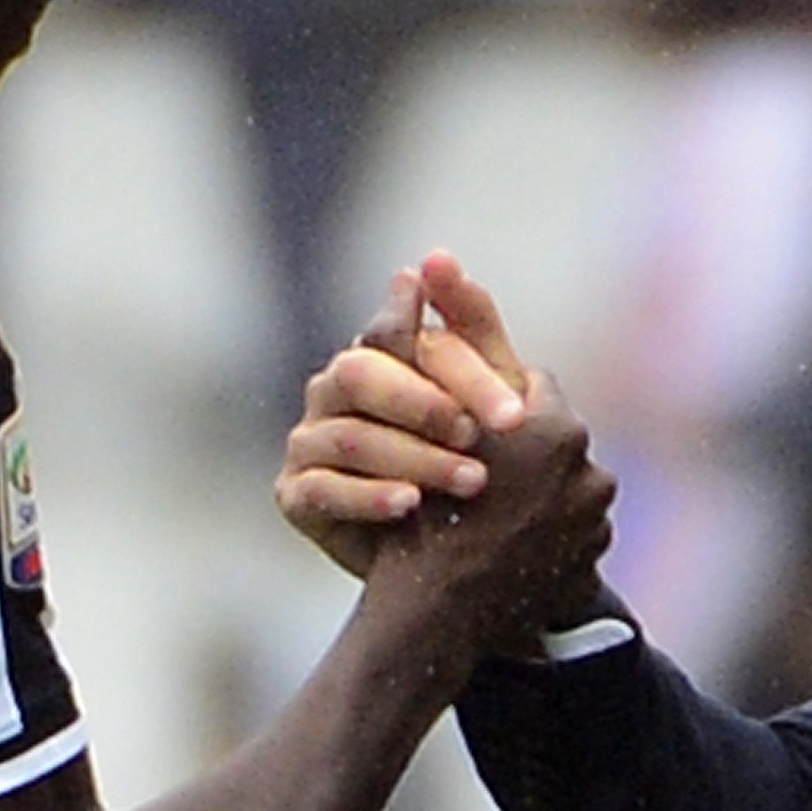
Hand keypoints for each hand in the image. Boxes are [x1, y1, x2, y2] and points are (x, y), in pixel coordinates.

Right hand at [278, 251, 541, 578]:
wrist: (444, 552)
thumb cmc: (466, 458)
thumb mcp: (483, 397)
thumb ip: (470, 329)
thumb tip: (432, 258)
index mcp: (379, 351)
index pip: (410, 338)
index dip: (464, 371)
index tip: (516, 415)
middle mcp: (335, 387)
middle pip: (363, 374)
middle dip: (427, 405)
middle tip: (479, 438)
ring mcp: (308, 438)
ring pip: (349, 436)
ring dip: (415, 458)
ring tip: (471, 483)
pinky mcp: (295, 492)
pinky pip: (323, 489)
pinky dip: (370, 496)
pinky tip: (411, 506)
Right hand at [359, 365, 616, 661]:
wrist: (434, 612)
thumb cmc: (418, 510)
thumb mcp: (425, 420)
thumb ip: (435, 348)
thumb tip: (421, 269)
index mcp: (555, 429)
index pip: (531, 387)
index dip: (491, 400)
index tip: (469, 418)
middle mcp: (588, 471)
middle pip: (553, 440)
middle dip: (523, 448)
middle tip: (481, 466)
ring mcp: (594, 522)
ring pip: (563, 486)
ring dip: (538, 493)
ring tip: (492, 510)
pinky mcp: (590, 564)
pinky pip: (569, 532)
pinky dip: (545, 534)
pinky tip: (507, 543)